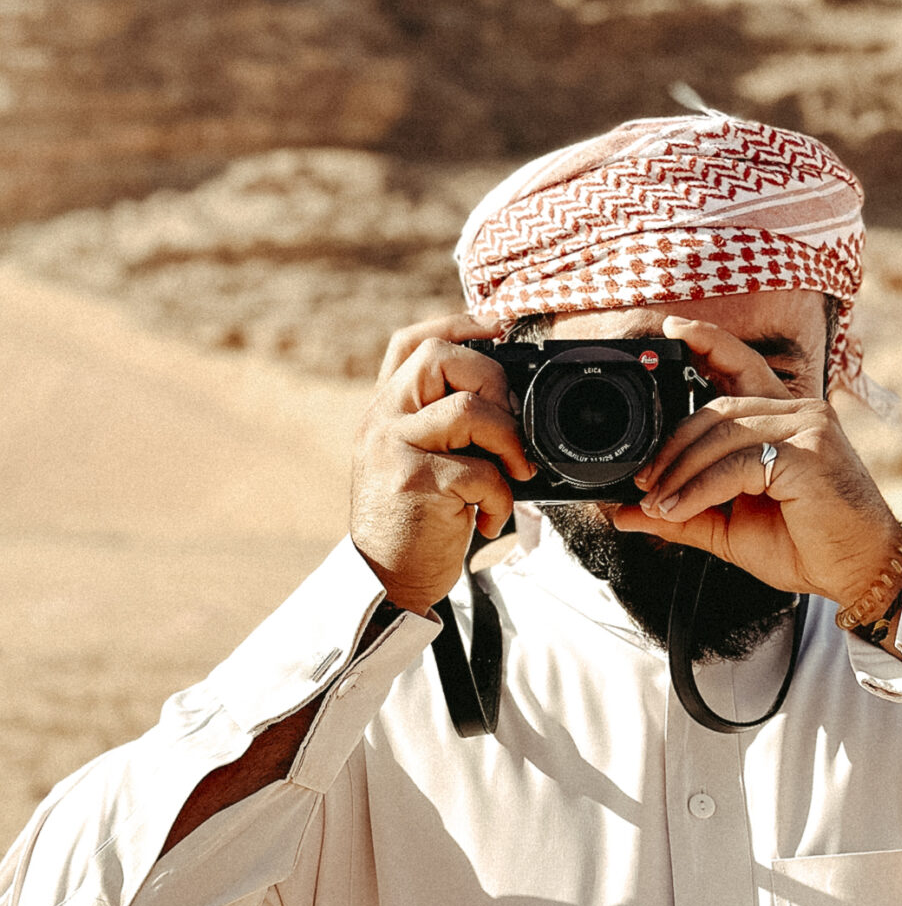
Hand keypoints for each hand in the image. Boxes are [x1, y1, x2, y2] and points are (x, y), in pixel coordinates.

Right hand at [349, 313, 536, 614]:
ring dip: (508, 442)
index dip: (459, 323)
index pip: (412, 342)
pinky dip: (501, 496)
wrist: (386, 581)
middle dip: (494, 383)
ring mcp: (394, 449)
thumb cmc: (416, 522)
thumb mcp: (420, 460)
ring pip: (468, 411)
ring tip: (514, 475)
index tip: (500, 327)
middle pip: (443, 358)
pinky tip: (490, 518)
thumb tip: (510, 400)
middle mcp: (382, 419)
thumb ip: (444, 425)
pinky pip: (480, 470)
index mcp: (385, 408)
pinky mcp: (415, 484)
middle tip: (511, 427)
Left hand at [611, 315, 901, 607]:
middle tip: (644, 483)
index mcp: (786, 418)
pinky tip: (679, 510)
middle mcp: (800, 412)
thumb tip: (624, 512)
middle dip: (672, 447)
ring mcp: (808, 427)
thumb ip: (684, 512)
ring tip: (658, 505)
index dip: (707, 341)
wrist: (858, 571)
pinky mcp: (808, 452)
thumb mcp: (731, 527)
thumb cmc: (807, 545)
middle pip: (717, 409)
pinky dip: (699, 488)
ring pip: (722, 434)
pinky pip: (736, 464)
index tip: (670, 329)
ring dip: (680, 472)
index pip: (742, 366)